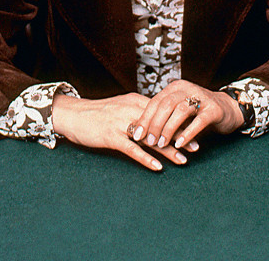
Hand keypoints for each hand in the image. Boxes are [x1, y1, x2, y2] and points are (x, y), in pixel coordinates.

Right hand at [52, 92, 196, 171]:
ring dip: (167, 150)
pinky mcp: (110, 135)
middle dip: (179, 136)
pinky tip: (157, 167)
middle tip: (195, 148)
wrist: (73, 114)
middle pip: (160, 124)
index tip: (195, 130)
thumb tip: (155, 120)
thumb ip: (137, 112)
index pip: (162, 111)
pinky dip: (146, 158)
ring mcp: (120, 122)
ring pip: (149, 137)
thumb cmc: (97, 113)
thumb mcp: (120, 107)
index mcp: (135, 100)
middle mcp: (130, 109)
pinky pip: (132, 149)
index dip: (179, 122)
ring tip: (183, 160)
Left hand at [128, 80, 243, 151]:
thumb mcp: (179, 109)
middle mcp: (187, 89)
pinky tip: (179, 145)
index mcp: (175, 88)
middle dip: (154, 124)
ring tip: (161, 144)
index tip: (135, 135)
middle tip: (148, 142)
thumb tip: (141, 130)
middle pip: (165, 105)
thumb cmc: (198, 112)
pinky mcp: (213, 109)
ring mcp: (201, 98)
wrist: (227, 108)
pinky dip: (187, 133)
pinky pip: (198, 122)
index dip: (145, 119)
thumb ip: (164, 114)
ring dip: (169, 129)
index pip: (155, 102)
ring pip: (180, 111)